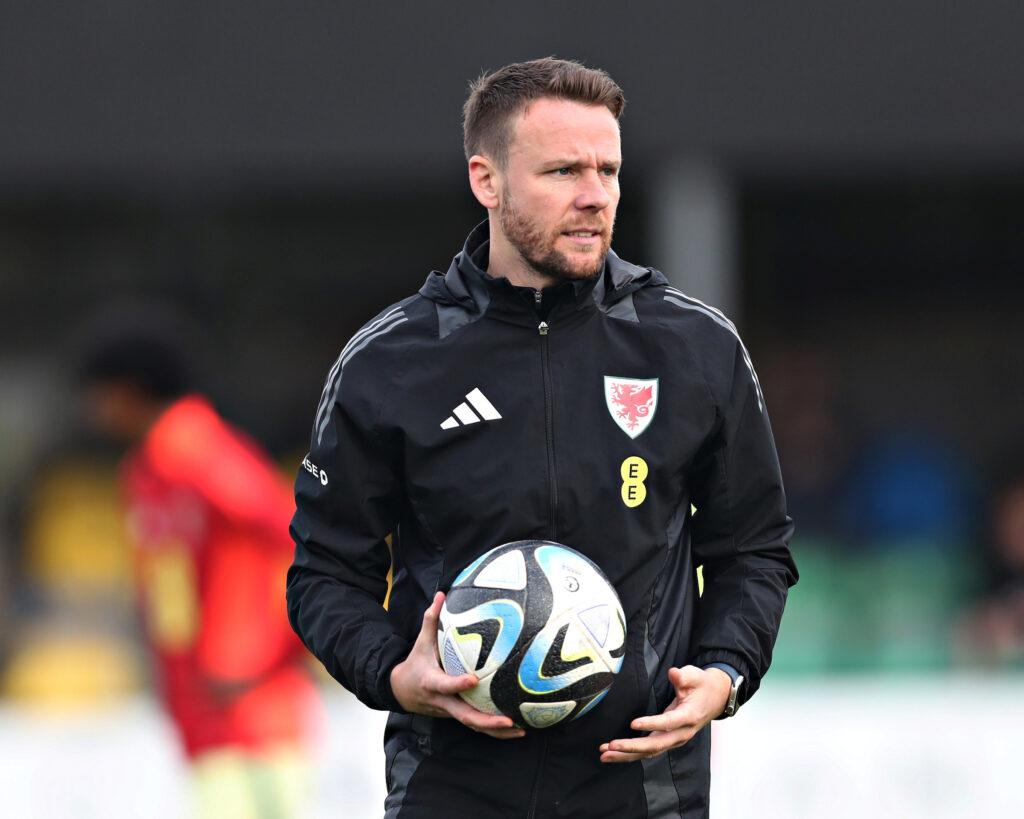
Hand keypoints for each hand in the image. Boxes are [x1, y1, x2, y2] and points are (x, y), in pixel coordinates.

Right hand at [389, 591, 524, 739]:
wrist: (402, 691)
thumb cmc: (416, 663)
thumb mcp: (421, 642)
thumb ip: (432, 619)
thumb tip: (441, 594)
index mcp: (431, 682)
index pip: (444, 685)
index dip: (457, 684)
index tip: (473, 680)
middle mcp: (442, 702)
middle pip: (463, 715)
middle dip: (485, 720)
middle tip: (508, 719)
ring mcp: (450, 712)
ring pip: (473, 725)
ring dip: (496, 730)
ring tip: (520, 730)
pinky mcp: (457, 716)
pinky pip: (477, 726)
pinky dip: (495, 731)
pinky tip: (517, 730)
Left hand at [599, 665, 730, 762]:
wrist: (715, 698)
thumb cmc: (702, 685)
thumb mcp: (696, 675)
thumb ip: (684, 675)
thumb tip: (673, 673)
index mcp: (689, 716)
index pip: (668, 723)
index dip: (651, 724)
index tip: (633, 723)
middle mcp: (682, 733)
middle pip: (656, 745)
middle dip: (632, 747)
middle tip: (612, 745)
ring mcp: (675, 739)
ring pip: (650, 752)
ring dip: (627, 754)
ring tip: (605, 754)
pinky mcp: (668, 740)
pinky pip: (649, 751)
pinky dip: (631, 753)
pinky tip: (614, 753)